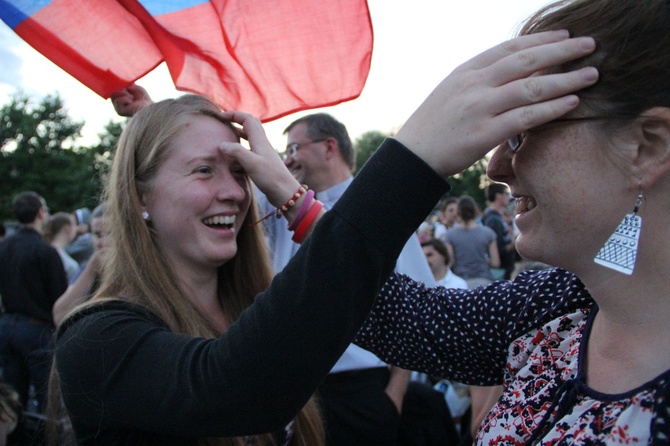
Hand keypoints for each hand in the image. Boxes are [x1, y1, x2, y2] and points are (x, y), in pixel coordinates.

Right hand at [110, 84, 152, 116]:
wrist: (149, 106)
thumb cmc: (143, 97)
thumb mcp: (133, 87)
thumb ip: (124, 83)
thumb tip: (116, 79)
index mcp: (118, 96)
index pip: (110, 88)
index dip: (114, 84)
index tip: (120, 81)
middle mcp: (115, 102)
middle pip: (112, 90)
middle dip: (121, 88)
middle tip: (129, 90)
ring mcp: (117, 107)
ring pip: (114, 94)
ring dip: (124, 94)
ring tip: (132, 97)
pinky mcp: (119, 111)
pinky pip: (118, 100)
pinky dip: (126, 98)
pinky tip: (131, 101)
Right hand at [218, 111, 300, 206]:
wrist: (285, 192)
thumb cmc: (270, 177)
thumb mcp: (251, 163)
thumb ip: (236, 151)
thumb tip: (222, 144)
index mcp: (260, 140)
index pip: (248, 119)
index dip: (235, 115)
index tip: (221, 116)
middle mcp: (263, 144)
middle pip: (251, 124)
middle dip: (238, 119)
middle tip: (225, 122)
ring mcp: (264, 153)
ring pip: (251, 136)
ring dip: (240, 131)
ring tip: (228, 134)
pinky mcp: (263, 162)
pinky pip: (251, 147)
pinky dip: (242, 144)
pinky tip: (236, 152)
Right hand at [395, 30, 598, 177]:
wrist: (411, 156)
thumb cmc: (433, 127)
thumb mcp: (451, 92)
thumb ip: (479, 81)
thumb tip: (510, 75)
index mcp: (466, 72)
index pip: (509, 48)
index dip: (540, 39)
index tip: (565, 36)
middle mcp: (473, 85)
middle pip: (525, 60)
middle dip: (561, 51)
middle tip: (590, 45)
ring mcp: (478, 109)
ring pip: (531, 87)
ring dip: (565, 79)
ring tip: (592, 74)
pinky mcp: (483, 135)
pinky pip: (526, 117)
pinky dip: (552, 108)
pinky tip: (573, 103)